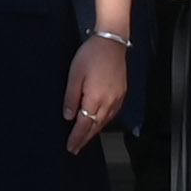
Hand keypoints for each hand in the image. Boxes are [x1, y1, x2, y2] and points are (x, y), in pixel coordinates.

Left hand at [63, 29, 129, 149]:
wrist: (112, 42)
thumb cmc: (91, 55)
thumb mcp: (75, 74)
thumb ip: (71, 97)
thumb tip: (68, 116)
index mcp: (95, 99)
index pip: (84, 125)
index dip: (77, 138)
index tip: (71, 147)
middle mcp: (108, 103)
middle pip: (95, 126)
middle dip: (85, 139)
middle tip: (76, 149)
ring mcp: (117, 99)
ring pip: (104, 122)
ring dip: (94, 131)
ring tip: (85, 139)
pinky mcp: (121, 93)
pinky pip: (112, 114)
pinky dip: (103, 122)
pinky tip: (99, 122)